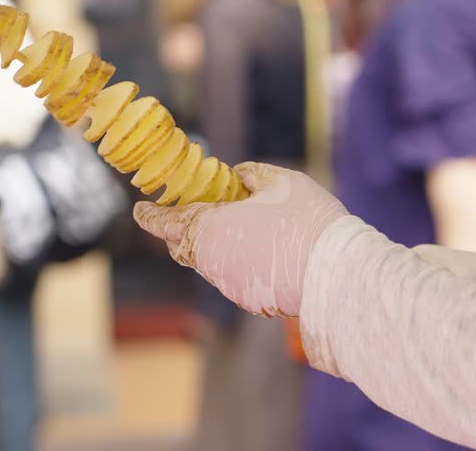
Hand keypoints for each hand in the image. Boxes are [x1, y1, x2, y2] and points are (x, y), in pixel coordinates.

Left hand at [133, 162, 347, 317]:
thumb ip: (251, 176)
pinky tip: (263, 250)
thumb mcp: (281, 181)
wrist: (336, 273)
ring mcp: (231, 285)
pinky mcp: (251, 300)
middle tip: (192, 212)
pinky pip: (234, 276)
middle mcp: (213, 262)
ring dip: (215, 245)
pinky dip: (238, 262)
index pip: (167, 223)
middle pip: (183, 246)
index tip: (140, 209)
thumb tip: (237, 178)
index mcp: (210, 228)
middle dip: (181, 231)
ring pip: (210, 263)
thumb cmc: (307, 222)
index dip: (150, 215)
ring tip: (239, 226)